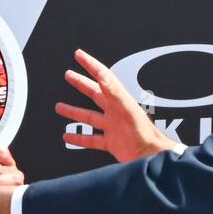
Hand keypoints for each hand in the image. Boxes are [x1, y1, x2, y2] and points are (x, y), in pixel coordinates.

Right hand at [55, 48, 177, 161]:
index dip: (90, 64)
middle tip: (69, 74)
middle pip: (94, 93)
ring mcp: (112, 127)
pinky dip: (78, 138)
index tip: (79, 55)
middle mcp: (115, 112)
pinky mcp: (111, 143)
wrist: (152, 157)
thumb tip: (103, 77)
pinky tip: (68, 137)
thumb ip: (115, 93)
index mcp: (119, 101)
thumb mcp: (129, 110)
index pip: (103, 77)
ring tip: (60, 107)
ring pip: (88, 116)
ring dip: (74, 111)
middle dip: (81, 83)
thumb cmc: (146, 136)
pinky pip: (91, 139)